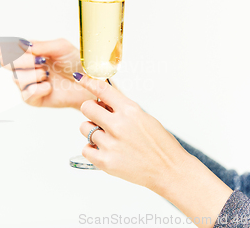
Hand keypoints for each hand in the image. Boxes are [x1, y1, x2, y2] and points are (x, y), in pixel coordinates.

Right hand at [11, 39, 95, 108]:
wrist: (88, 83)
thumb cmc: (76, 64)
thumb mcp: (61, 47)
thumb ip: (40, 45)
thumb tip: (22, 44)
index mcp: (30, 52)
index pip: (9, 48)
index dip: (1, 47)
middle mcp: (26, 67)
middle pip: (7, 63)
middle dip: (24, 61)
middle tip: (41, 61)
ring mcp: (29, 83)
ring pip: (17, 78)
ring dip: (34, 75)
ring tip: (47, 74)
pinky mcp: (34, 98)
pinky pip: (27, 94)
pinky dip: (38, 89)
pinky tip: (49, 86)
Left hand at [73, 72, 231, 227]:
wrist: (169, 171)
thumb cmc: (160, 145)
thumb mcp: (144, 118)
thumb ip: (123, 109)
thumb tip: (102, 100)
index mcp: (131, 111)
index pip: (103, 90)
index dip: (88, 82)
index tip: (79, 78)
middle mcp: (119, 125)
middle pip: (86, 107)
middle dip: (90, 110)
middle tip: (99, 117)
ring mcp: (111, 144)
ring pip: (84, 128)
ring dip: (92, 131)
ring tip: (107, 138)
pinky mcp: (106, 162)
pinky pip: (86, 148)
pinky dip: (92, 149)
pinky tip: (105, 150)